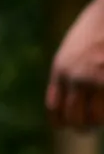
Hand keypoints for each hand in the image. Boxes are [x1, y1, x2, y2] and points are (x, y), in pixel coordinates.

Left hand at [46, 0, 103, 129]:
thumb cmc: (96, 28)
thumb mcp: (73, 49)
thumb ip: (70, 72)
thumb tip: (71, 98)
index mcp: (61, 69)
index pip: (54, 108)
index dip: (62, 121)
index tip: (69, 124)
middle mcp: (75, 77)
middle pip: (74, 119)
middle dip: (83, 126)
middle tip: (90, 126)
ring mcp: (96, 80)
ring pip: (95, 119)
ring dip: (99, 120)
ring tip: (100, 115)